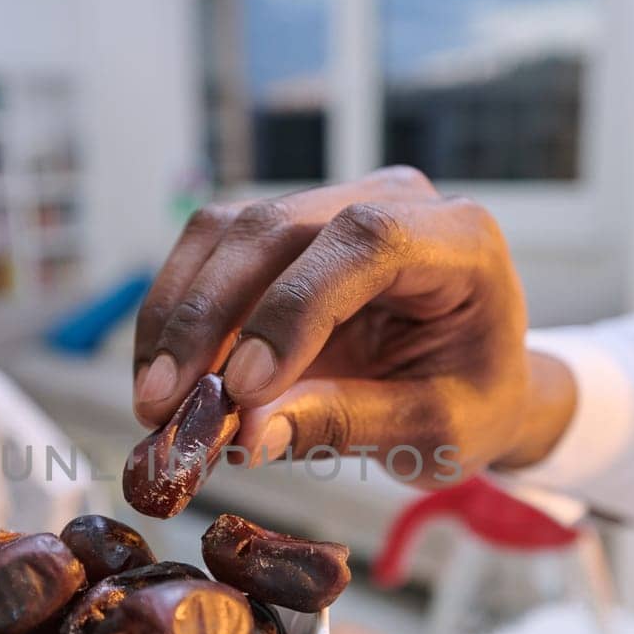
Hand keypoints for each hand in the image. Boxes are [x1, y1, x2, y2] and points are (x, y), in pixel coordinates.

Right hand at [132, 167, 576, 480]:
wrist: (479, 381)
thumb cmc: (474, 401)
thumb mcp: (434, 432)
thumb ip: (347, 423)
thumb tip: (247, 433)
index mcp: (459, 240)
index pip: (364, 242)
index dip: (293, 307)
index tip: (242, 388)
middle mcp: (393, 200)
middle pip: (277, 227)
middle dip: (207, 317)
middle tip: (164, 404)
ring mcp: (333, 204)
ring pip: (228, 232)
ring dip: (177, 316)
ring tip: (154, 401)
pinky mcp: (286, 229)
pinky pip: (211, 252)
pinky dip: (176, 315)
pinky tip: (162, 375)